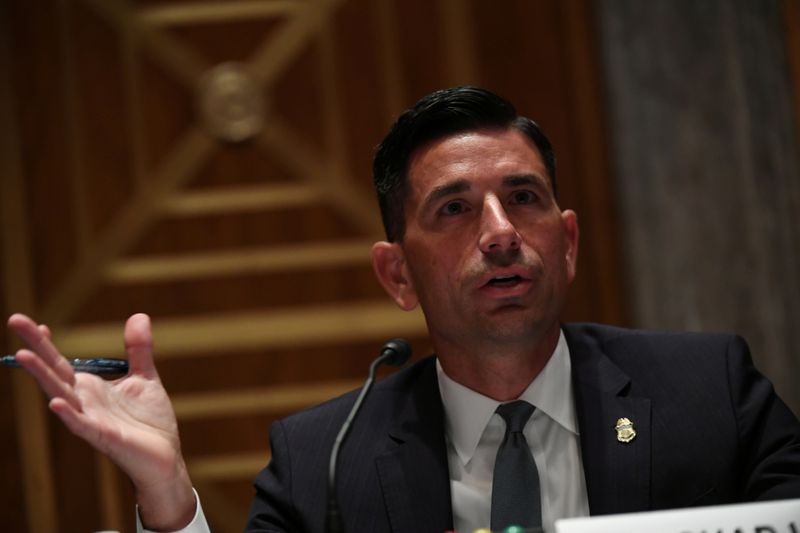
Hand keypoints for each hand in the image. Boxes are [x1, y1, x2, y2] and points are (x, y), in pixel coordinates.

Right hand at [7, 313, 196, 530]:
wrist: (165, 455)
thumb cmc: (150, 420)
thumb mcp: (146, 377)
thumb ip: (139, 349)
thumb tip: (138, 316)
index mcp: (91, 387)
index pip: (61, 362)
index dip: (47, 342)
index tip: (37, 323)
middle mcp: (84, 401)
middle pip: (53, 372)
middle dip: (34, 348)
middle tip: (14, 319)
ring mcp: (90, 418)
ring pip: (60, 394)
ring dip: (42, 376)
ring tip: (23, 355)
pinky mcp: (103, 436)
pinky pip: (81, 425)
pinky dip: (68, 414)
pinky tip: (55, 402)